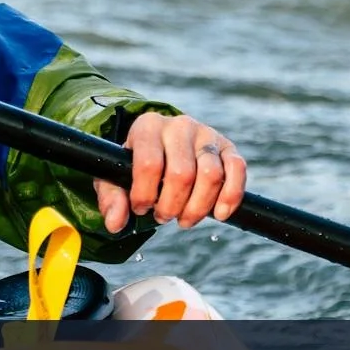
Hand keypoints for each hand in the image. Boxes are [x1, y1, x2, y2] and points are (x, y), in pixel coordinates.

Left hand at [96, 112, 246, 233]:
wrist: (161, 146)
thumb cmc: (134, 165)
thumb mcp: (114, 177)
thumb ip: (111, 198)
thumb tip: (114, 223)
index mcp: (147, 127)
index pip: (149, 164)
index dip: (145, 194)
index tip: (141, 208)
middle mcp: (179, 125)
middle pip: (182, 174)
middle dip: (171, 206)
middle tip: (163, 217)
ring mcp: (206, 134)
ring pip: (211, 175)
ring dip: (198, 207)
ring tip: (184, 219)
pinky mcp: (227, 147)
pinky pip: (237, 170)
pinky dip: (231, 196)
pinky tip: (219, 214)